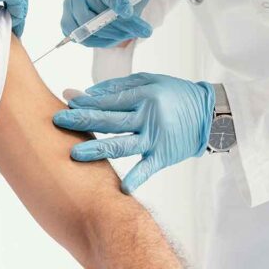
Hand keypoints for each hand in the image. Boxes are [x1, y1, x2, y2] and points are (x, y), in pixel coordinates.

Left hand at [52, 73, 214, 193]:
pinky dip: (135, 179)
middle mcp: (148, 117)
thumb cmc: (176, 94)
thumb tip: (90, 92)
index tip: (67, 100)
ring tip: (75, 154)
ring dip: (98, 150)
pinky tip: (120, 188)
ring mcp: (156, 139)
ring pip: (122, 145)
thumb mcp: (151, 81)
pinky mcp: (164, 156)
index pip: (109, 99)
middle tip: (58, 121)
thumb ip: (120, 86)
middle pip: (110, 120)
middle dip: (82, 120)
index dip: (86, 100)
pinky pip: (147, 169)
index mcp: (144, 95)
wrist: (210, 115)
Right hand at [61, 0, 163, 47]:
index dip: (115, 1)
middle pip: (96, 11)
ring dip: (111, 35)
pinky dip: (97, 41)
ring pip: (87, 26)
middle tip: (144, 31)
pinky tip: (113, 39)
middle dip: (122, 25)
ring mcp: (68, 4)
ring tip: (130, 35)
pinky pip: (80, 37)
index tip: (129, 13)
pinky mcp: (66, 20)